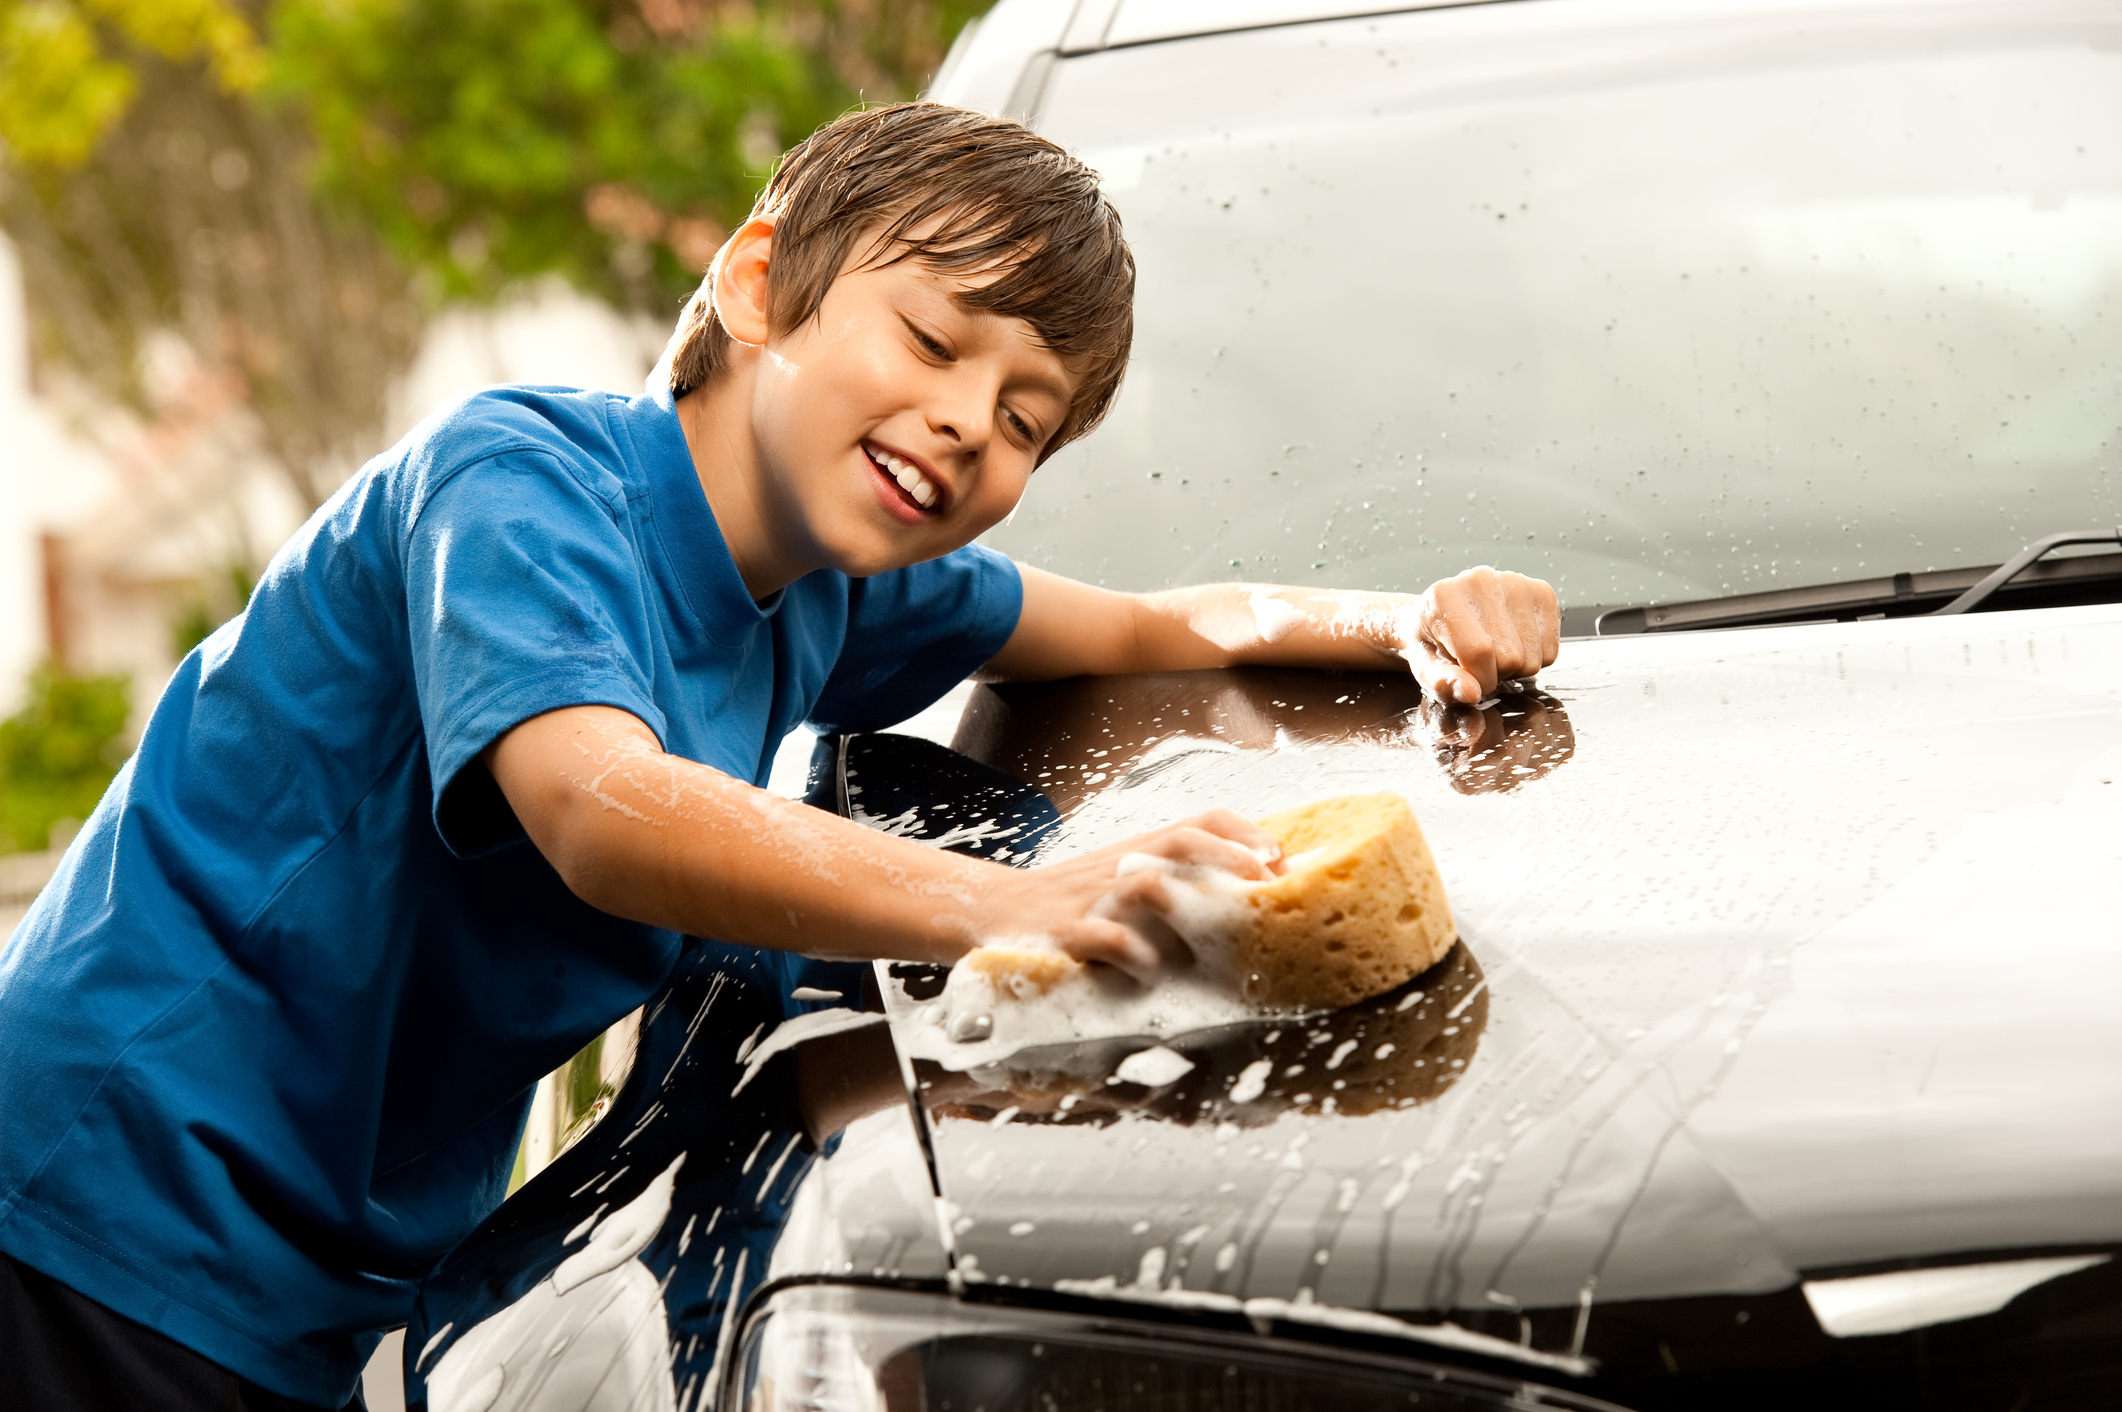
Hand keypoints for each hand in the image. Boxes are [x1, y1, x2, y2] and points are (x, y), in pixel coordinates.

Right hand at [978, 809, 1281, 983]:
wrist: (990, 909)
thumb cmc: (1068, 902)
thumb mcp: (1119, 877)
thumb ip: (1170, 881)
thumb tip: (1244, 894)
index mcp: (1135, 851)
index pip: (1197, 821)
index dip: (1242, 833)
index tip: (1279, 856)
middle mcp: (1118, 867)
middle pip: (1181, 841)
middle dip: (1230, 858)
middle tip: (1264, 884)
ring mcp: (1091, 899)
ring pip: (1144, 882)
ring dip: (1185, 900)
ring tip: (1217, 926)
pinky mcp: (1063, 934)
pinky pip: (1102, 938)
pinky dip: (1132, 952)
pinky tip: (1152, 970)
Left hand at [1404, 566, 1558, 704]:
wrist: (1445, 612)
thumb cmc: (1433, 641)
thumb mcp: (1425, 668)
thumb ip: (1443, 683)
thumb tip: (1471, 693)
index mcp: (1445, 597)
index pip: (1478, 652)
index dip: (1479, 680)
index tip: (1469, 681)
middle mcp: (1481, 581)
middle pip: (1510, 657)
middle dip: (1496, 673)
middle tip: (1479, 661)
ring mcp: (1515, 582)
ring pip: (1533, 657)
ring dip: (1516, 667)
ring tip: (1495, 651)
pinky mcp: (1542, 592)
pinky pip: (1551, 651)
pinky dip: (1534, 658)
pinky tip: (1514, 643)